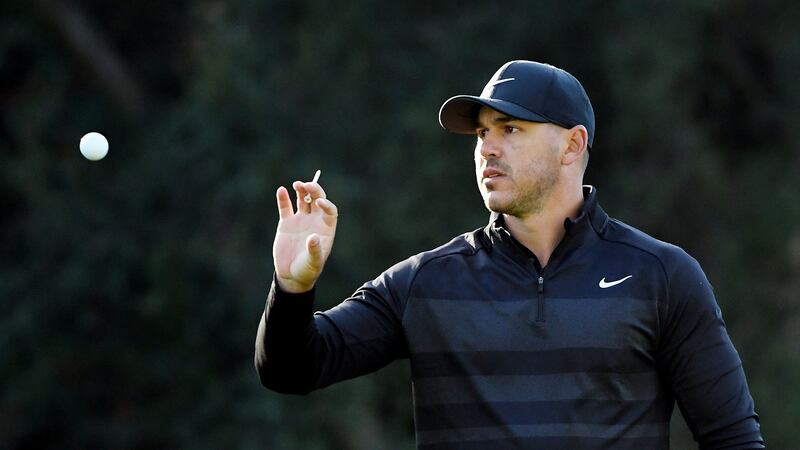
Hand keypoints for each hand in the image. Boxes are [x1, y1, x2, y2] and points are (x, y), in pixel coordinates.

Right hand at [272, 178, 337, 292]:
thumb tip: (313, 237)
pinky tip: (282, 190)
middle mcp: (315, 221)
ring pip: (303, 200)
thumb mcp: (313, 263)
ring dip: (301, 190)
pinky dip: (283, 198)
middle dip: (314, 191)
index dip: (326, 204)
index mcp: (326, 229)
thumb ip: (314, 250)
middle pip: (317, 200)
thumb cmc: (307, 270)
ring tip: (297, 184)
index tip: (319, 202)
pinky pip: (285, 207)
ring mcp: (301, 220)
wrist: (291, 275)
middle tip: (307, 185)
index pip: (330, 211)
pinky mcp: (286, 223)